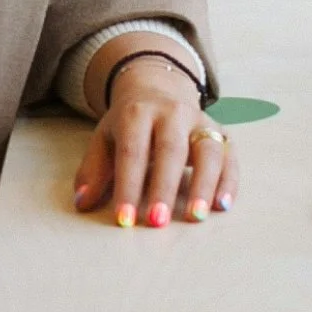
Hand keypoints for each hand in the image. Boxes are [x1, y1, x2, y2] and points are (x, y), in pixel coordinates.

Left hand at [71, 40, 236, 227]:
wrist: (157, 89)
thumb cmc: (128, 125)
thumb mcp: (105, 139)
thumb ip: (93, 171)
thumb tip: (81, 203)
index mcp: (137, 113)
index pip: (132, 152)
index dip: (127, 186)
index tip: (124, 219)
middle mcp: (172, 113)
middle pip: (170, 149)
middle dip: (163, 187)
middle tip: (157, 222)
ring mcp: (200, 121)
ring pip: (208, 151)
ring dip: (203, 185)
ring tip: (196, 217)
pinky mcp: (222, 133)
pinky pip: (230, 157)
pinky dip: (229, 182)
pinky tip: (221, 206)